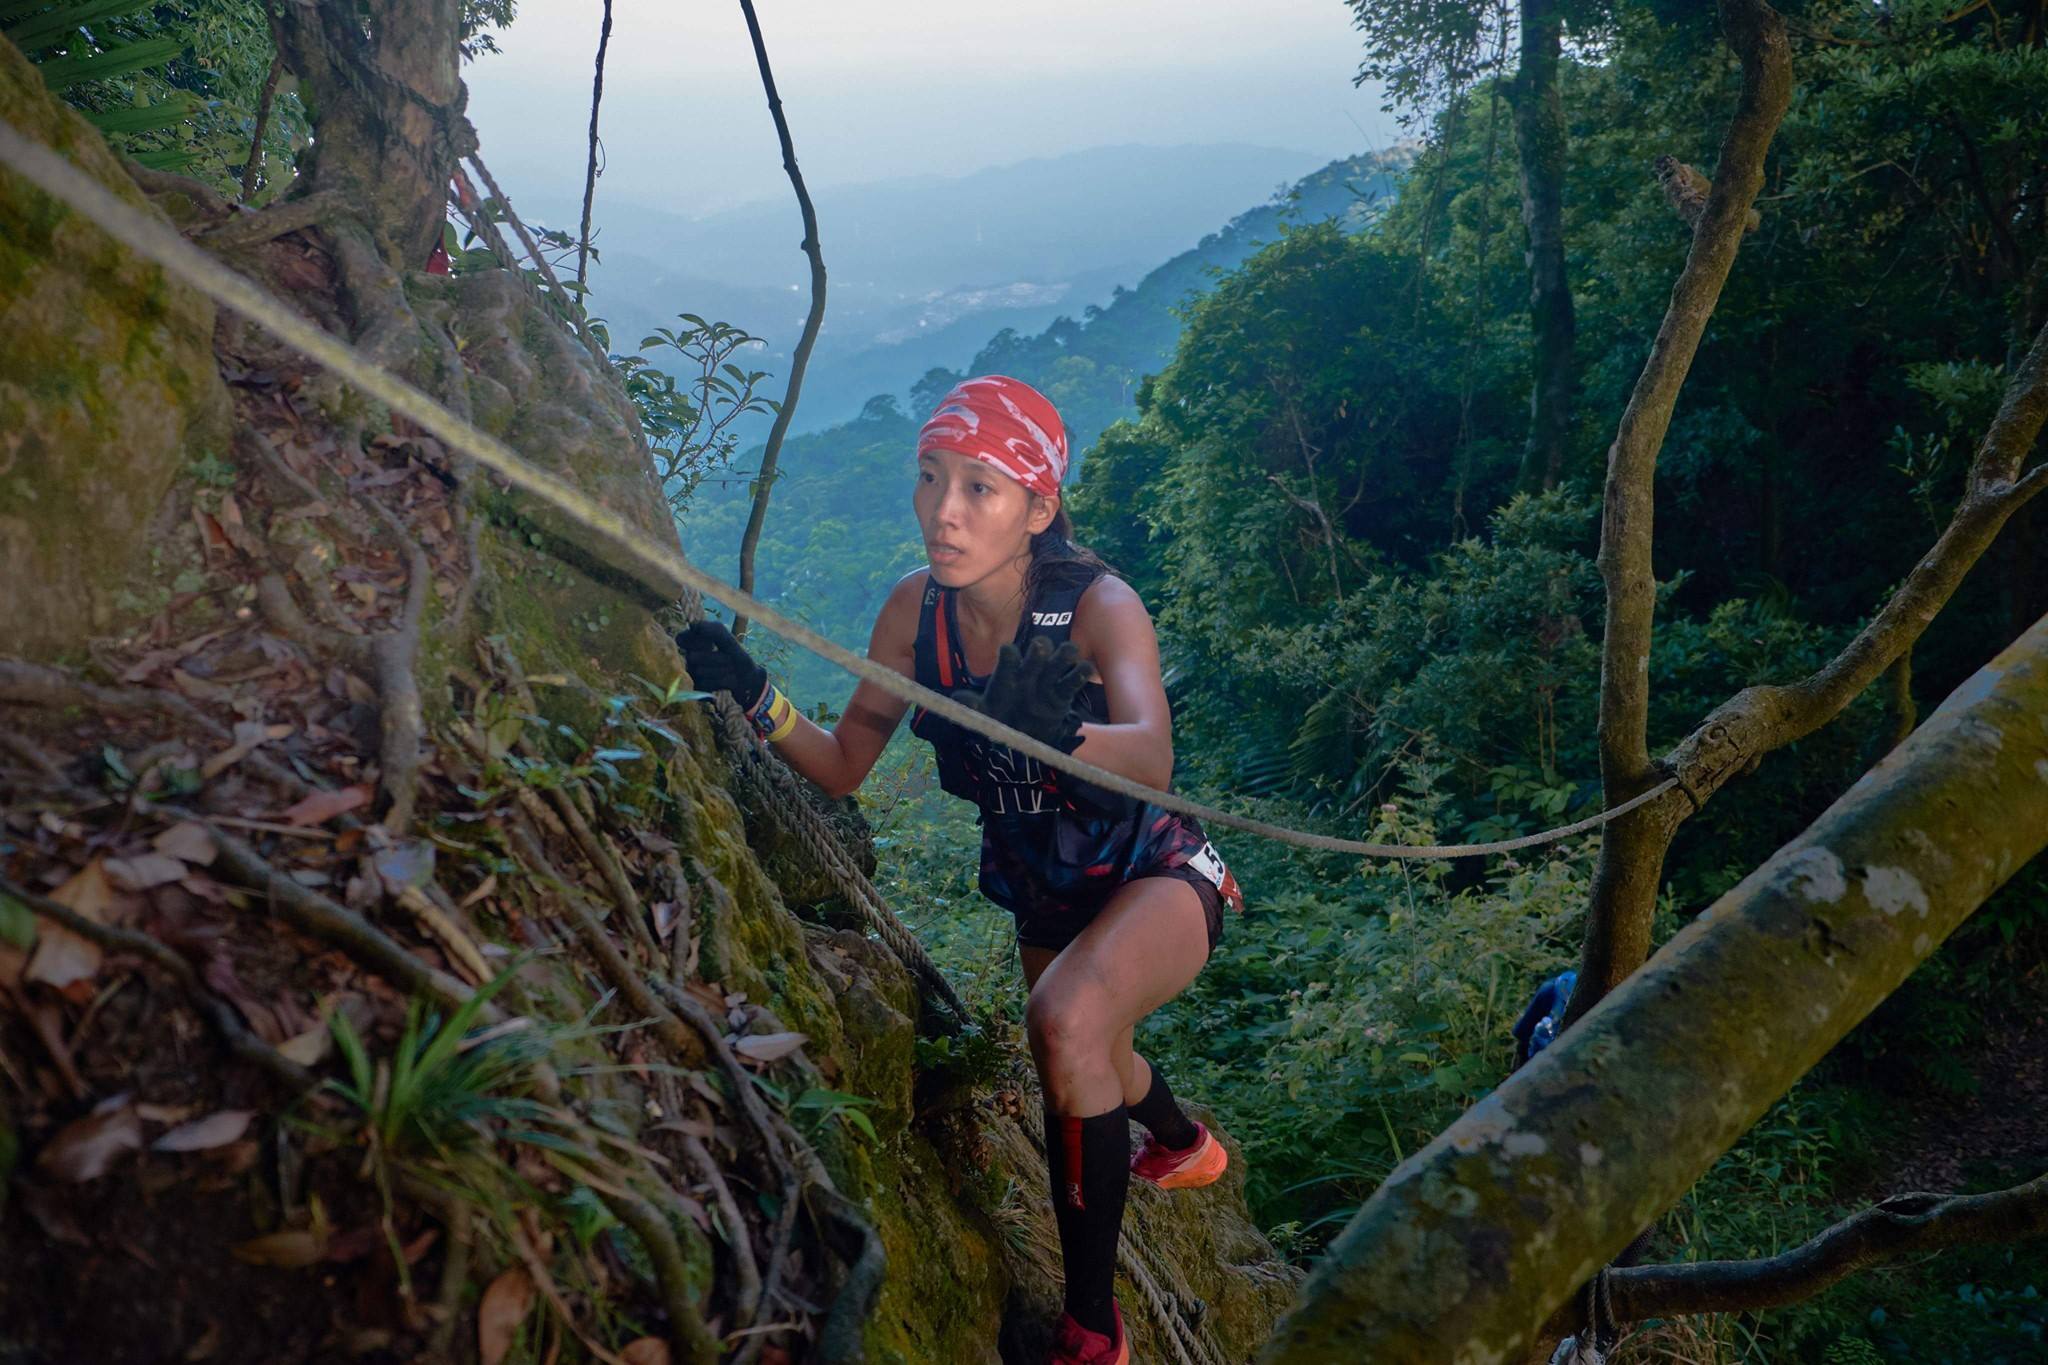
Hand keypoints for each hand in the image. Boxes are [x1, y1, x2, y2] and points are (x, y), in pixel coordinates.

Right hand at [674, 619, 767, 708]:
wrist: (749, 679)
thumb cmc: (737, 656)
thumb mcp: (729, 640)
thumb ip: (714, 630)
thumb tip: (692, 624)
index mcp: (693, 643)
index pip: (681, 639)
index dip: (696, 642)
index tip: (711, 643)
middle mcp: (689, 658)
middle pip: (693, 657)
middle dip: (718, 658)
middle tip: (730, 659)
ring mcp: (692, 675)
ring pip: (701, 671)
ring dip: (722, 670)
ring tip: (731, 669)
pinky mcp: (698, 689)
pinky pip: (706, 684)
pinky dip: (723, 681)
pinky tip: (729, 680)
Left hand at [955, 635, 1089, 752]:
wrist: (1023, 738)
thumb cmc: (1001, 720)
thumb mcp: (984, 715)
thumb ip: (972, 706)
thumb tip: (956, 697)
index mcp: (1009, 674)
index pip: (1009, 656)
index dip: (1009, 654)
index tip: (1009, 654)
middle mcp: (1030, 672)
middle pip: (1039, 648)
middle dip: (1040, 647)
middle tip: (1040, 648)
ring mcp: (1049, 680)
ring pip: (1061, 657)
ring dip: (1064, 654)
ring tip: (1068, 655)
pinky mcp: (1064, 693)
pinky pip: (1075, 679)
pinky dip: (1082, 672)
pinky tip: (1085, 670)